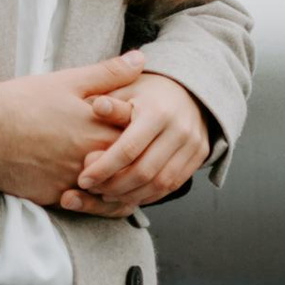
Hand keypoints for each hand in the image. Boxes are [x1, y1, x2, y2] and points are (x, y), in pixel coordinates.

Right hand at [0, 55, 144, 207]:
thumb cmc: (24, 100)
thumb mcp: (68, 80)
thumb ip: (109, 73)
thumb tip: (142, 59)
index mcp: (97, 129)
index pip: (140, 140)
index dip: (147, 138)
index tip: (146, 133)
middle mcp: (89, 160)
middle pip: (129, 171)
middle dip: (136, 167)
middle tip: (140, 161)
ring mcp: (71, 181)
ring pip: (110, 195)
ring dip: (118, 189)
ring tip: (119, 179)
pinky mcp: (53, 197)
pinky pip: (84, 207)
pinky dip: (92, 203)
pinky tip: (92, 193)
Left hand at [73, 71, 209, 211]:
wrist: (187, 90)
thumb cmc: (146, 91)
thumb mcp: (126, 89)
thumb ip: (111, 102)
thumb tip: (96, 106)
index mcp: (158, 111)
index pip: (128, 150)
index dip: (103, 168)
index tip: (82, 179)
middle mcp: (180, 129)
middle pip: (144, 171)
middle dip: (114, 186)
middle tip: (92, 190)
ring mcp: (194, 144)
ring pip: (160, 183)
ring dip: (131, 194)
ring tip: (107, 194)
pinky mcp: (201, 155)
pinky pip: (174, 184)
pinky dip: (150, 194)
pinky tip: (129, 194)